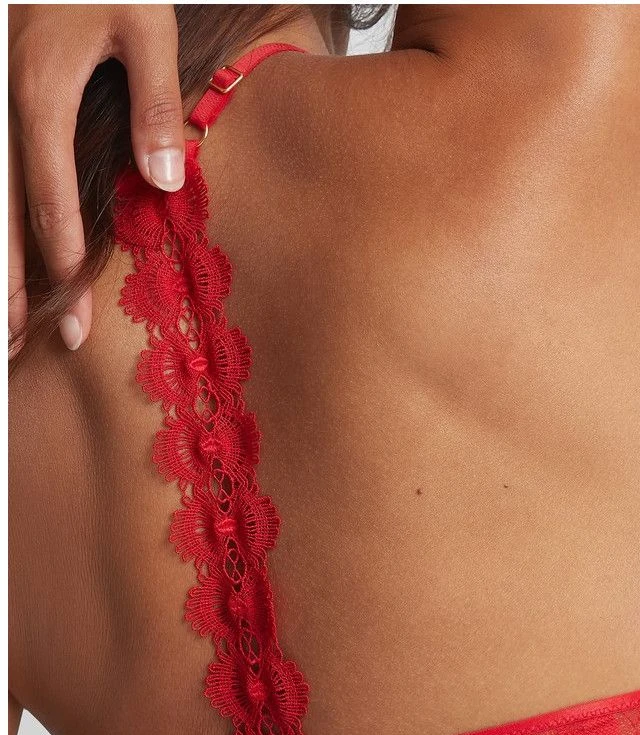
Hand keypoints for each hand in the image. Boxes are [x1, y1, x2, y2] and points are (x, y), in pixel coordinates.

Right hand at [8, 4, 183, 351]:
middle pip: (0, 208)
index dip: (61, 254)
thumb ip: (155, 103)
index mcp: (41, 92)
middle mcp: (3, 104)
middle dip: (8, 281)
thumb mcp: (146, 23)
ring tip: (0, 325)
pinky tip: (4, 267)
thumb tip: (166, 180)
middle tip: (13, 342)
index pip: (48, 192)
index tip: (72, 308)